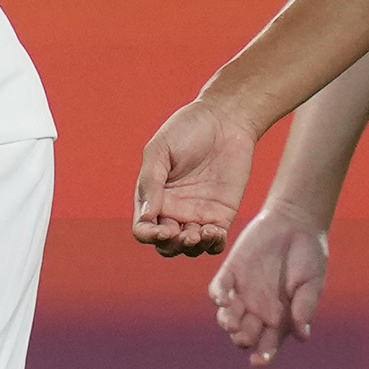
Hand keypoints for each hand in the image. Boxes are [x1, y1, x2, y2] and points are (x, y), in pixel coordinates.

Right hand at [134, 97, 257, 257]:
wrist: (225, 119)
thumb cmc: (187, 129)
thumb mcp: (160, 151)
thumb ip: (151, 183)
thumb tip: (147, 217)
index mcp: (153, 198)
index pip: (143, 229)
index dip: (148, 236)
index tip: (161, 230)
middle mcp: (173, 211)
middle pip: (165, 245)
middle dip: (171, 245)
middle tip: (184, 233)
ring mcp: (197, 215)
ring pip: (189, 249)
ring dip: (192, 248)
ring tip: (201, 232)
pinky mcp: (221, 215)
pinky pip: (215, 243)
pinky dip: (213, 245)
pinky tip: (215, 232)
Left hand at [208, 201, 330, 364]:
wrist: (296, 222)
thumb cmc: (309, 256)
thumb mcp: (312, 283)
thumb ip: (304, 307)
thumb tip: (302, 336)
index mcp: (280, 318)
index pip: (268, 345)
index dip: (262, 356)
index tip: (258, 360)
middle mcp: (259, 310)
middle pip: (244, 335)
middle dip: (242, 339)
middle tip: (243, 336)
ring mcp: (243, 293)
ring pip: (227, 317)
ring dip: (227, 323)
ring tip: (231, 322)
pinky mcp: (231, 273)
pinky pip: (218, 290)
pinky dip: (218, 296)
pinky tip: (222, 300)